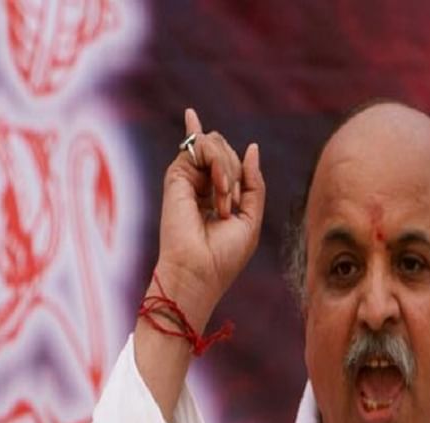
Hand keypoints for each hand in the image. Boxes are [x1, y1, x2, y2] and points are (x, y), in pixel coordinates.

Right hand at [156, 109, 264, 330]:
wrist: (198, 271)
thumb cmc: (223, 255)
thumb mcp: (250, 218)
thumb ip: (253, 183)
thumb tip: (252, 147)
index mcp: (213, 196)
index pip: (223, 160)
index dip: (230, 159)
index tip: (227, 206)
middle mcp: (197, 185)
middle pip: (223, 148)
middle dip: (237, 172)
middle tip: (231, 206)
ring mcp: (186, 179)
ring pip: (214, 143)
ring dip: (229, 171)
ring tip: (223, 206)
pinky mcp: (176, 175)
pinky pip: (203, 145)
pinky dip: (220, 165)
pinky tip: (219, 193)